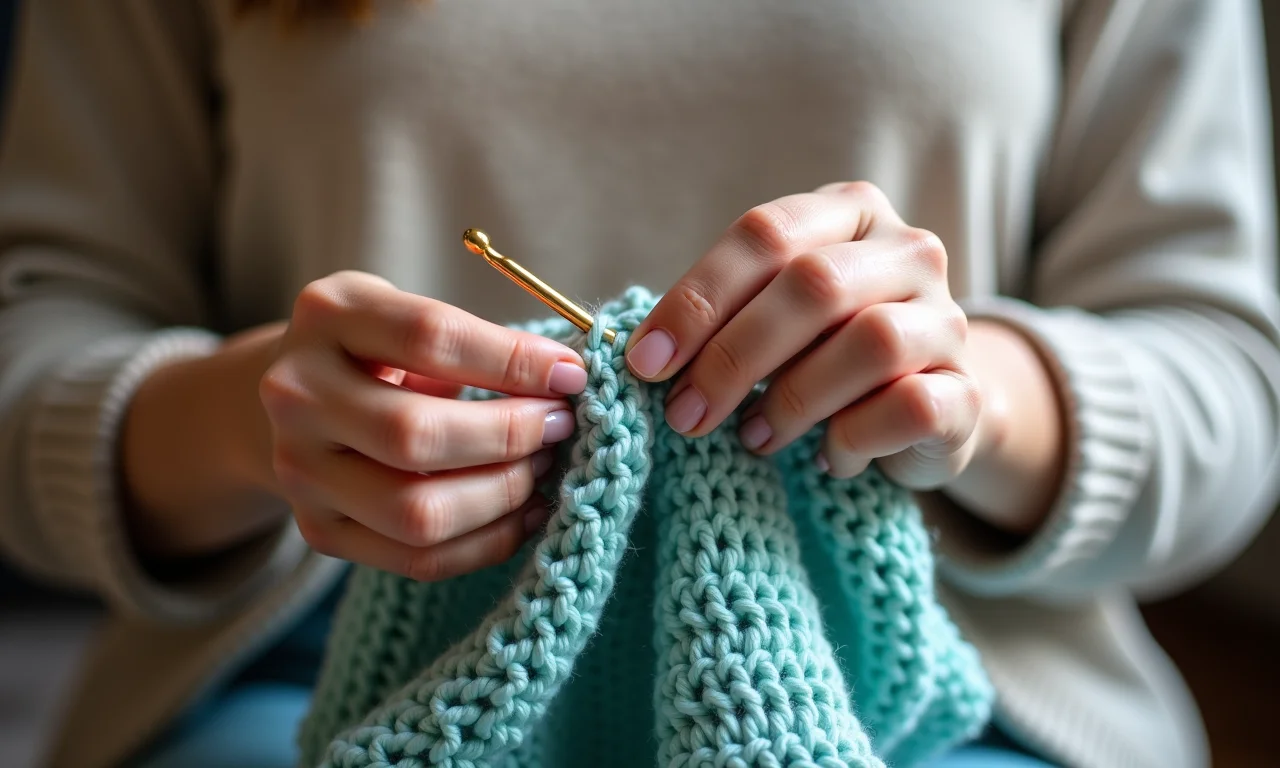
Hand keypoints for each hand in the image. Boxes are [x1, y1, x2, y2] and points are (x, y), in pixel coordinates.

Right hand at [260, 271, 586, 579]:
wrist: (301, 397)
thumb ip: (479, 340)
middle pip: (415, 434)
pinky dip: (489, 542)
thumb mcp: (411, 314)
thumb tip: (568, 379)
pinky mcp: (320, 531)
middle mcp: (297, 395)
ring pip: (417, 510)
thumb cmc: (380, 349)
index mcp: (328, 315)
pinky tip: (528, 511)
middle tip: (559, 425)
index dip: (512, 360)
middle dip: (508, 435)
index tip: (571, 374)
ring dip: (503, 493)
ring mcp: (300, 471)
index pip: (429, 338)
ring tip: (544, 466)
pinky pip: (417, 559)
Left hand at [625, 182, 979, 489]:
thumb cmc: (824, 356)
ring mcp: (948, 318)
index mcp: (850, 212)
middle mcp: (909, 252)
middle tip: (686, 415)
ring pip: (870, 341)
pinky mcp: (967, 390)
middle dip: (733, 357)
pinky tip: (825, 459)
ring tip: (752, 438)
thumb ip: (722, 318)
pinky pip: (911, 405)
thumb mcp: (772, 320)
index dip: (697, 299)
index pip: (765, 234)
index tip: (646, 362)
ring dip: (792, 399)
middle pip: (813, 285)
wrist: (927, 410)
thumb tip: (641, 356)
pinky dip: (851, 438)